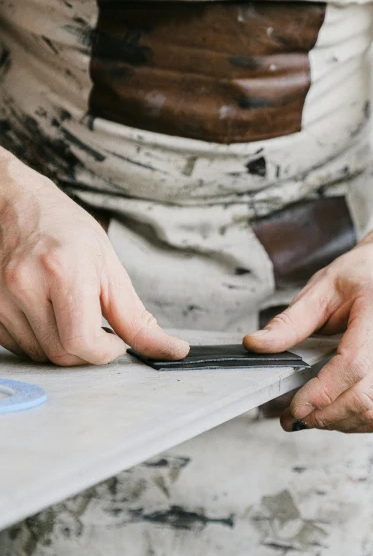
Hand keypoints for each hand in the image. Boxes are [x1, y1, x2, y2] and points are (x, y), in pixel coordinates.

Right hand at [0, 151, 188, 364]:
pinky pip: (18, 345)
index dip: (105, 352)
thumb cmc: (64, 228)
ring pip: (39, 353)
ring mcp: (0, 296)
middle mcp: (25, 283)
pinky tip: (45, 312)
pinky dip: (39, 339)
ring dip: (62, 345)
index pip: (83, 341)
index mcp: (63, 270)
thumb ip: (136, 316)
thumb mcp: (109, 266)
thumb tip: (172, 350)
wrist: (13, 202)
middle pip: (62, 354)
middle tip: (96, 327)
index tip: (114, 342)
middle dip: (86, 351)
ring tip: (67, 312)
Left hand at [244, 231, 372, 432]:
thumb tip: (254, 345)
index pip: (353, 365)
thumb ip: (288, 322)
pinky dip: (355, 423)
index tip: (295, 406)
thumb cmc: (361, 279)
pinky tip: (332, 414)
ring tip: (309, 417)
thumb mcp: (319, 290)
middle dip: (324, 415)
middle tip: (292, 416)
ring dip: (337, 423)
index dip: (322, 393)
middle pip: (364, 396)